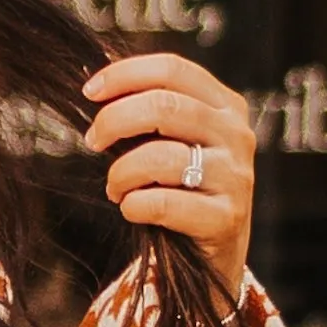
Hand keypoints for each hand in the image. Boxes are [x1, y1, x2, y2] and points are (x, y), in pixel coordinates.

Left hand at [83, 52, 254, 300]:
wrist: (213, 256)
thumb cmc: (183, 189)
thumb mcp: (175, 141)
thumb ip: (149, 111)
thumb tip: (97, 85)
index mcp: (225, 106)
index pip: (173, 70)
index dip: (125, 74)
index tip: (89, 92)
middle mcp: (237, 135)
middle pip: (163, 106)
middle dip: (114, 121)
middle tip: (93, 141)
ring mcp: (236, 177)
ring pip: (161, 157)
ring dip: (121, 172)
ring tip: (115, 188)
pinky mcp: (226, 218)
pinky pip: (164, 203)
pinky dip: (134, 205)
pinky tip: (131, 208)